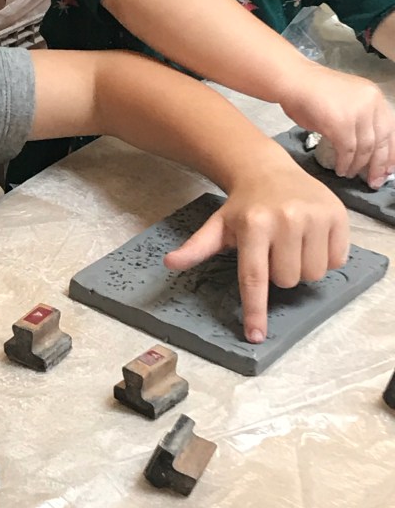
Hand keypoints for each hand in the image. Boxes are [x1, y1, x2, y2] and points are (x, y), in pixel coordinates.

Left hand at [164, 166, 348, 342]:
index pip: (254, 277)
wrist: (269, 171)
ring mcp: (314, 216)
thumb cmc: (243, 206)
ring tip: (292, 245)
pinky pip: (336, 261)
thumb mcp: (217, 225)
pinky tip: (312, 239)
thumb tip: (170, 262)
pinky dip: (326, 258)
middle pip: (287, 280)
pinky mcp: (337, 215)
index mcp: (253, 224)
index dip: (255, 310)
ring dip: (302, 268)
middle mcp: (286, 218)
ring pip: (313, 274)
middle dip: (278, 274)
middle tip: (272, 252)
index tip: (255, 337)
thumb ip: (197, 247)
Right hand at [278, 61, 394, 187]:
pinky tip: (341, 169)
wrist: (293, 81)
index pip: (391, 129)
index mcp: (375, 97)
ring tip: (351, 174)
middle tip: (374, 181)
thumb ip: (361, 120)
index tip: (388, 170)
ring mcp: (356, 113)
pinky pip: (347, 150)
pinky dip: (345, 163)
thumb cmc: (313, 93)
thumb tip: (369, 150)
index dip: (391, 153)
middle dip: (379, 165)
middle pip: (382, 141)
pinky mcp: (340, 124)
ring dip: (358, 165)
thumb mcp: (347, 102)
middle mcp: (371, 103)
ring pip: (365, 148)